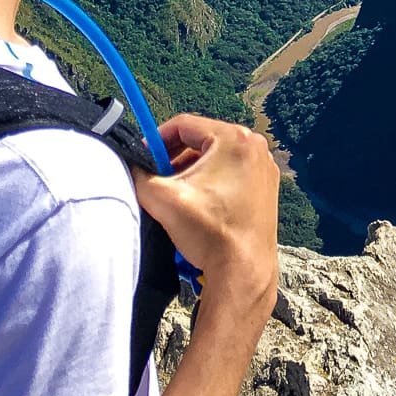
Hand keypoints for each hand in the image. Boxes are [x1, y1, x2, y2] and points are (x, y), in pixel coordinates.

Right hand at [132, 115, 278, 314]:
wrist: (242, 270)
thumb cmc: (210, 232)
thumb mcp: (162, 198)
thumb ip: (139, 175)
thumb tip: (131, 166)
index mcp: (235, 139)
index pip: (184, 125)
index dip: (156, 139)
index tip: (142, 157)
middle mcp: (254, 147)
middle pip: (201, 140)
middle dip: (173, 157)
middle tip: (155, 177)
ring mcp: (263, 167)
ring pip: (215, 158)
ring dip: (190, 171)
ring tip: (174, 194)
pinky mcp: (265, 187)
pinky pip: (230, 172)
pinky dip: (210, 182)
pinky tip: (196, 204)